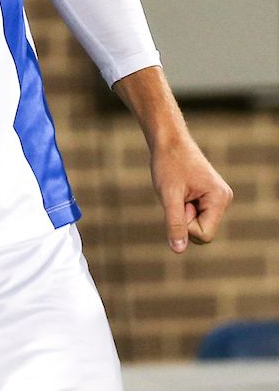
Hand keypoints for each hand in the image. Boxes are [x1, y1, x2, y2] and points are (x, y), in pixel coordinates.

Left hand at [150, 133, 232, 252]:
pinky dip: (183, 206)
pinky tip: (181, 190)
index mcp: (220, 199)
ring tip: (178, 190)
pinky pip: (195, 215)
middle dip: (184, 217)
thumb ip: (175, 223)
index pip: (204, 235)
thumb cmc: (168, 164)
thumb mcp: (169, 195)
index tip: (179, 201)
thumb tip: (178, 250)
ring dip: (182, 211)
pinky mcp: (209, 196)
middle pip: (202, 232)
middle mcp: (223, 199)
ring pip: (197, 224)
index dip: (185, 224)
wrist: (168, 140)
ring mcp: (217, 198)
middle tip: (178, 193)